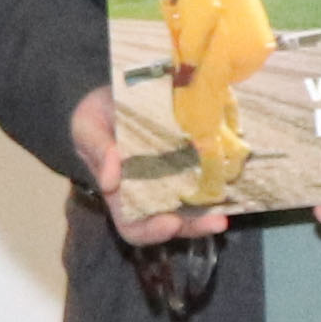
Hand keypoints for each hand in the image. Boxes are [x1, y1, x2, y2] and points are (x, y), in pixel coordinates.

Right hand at [70, 89, 230, 248]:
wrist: (120, 90)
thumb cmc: (97, 114)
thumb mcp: (87, 125)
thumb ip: (96, 150)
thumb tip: (110, 182)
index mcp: (120, 193)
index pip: (132, 225)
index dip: (150, 231)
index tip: (169, 223)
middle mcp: (148, 193)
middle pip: (171, 223)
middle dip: (193, 226)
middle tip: (216, 221)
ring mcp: (172, 179)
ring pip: (193, 207)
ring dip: (211, 212)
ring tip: (227, 211)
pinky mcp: (191, 162)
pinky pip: (206, 180)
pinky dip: (219, 184)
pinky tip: (233, 180)